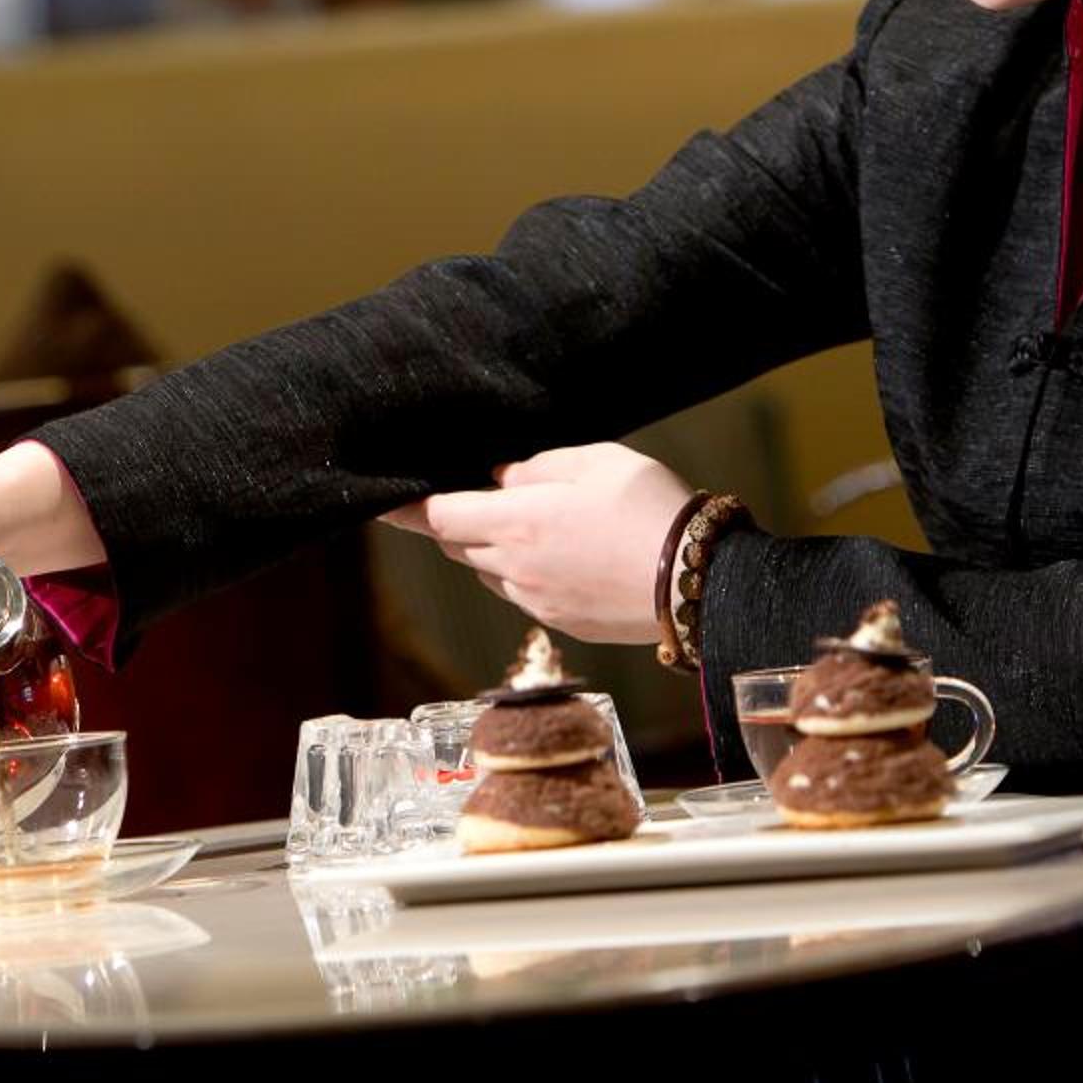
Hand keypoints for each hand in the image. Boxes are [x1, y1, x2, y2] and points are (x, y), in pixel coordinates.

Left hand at [383, 443, 692, 644]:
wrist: (699, 581)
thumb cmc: (650, 509)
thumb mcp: (597, 461)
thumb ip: (539, 466)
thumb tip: (502, 478)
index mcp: (516, 522)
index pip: (438, 517)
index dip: (406, 509)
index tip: (382, 503)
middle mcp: (515, 568)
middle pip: (458, 545)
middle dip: (456, 522)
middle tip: (476, 496)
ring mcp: (536, 601)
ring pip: (488, 571)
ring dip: (490, 548)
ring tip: (536, 523)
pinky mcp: (560, 621)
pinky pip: (521, 593)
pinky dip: (523, 572)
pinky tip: (564, 554)